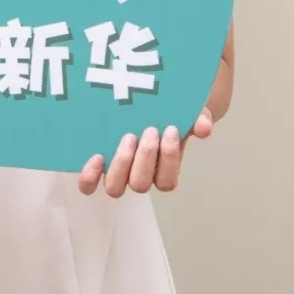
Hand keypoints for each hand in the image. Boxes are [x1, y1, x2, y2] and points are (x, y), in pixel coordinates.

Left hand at [77, 108, 213, 197]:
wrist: (146, 106)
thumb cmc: (167, 113)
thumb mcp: (186, 113)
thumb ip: (198, 120)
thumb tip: (204, 127)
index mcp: (162, 171)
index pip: (166, 181)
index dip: (169, 159)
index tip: (172, 129)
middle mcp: (139, 177)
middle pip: (141, 184)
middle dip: (146, 157)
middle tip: (150, 130)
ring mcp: (117, 173)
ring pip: (116, 188)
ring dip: (122, 164)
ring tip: (128, 137)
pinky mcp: (97, 166)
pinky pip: (88, 185)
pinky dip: (90, 177)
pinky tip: (96, 157)